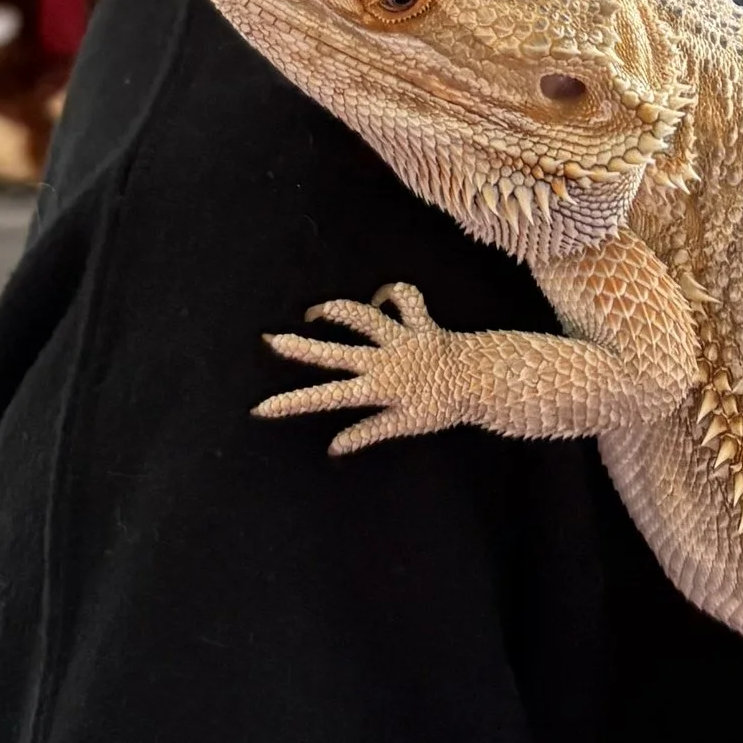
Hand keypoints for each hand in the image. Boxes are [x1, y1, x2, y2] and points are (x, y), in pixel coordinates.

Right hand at [258, 283, 459, 453]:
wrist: (480, 381)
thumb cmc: (442, 406)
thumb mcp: (403, 425)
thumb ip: (366, 433)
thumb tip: (334, 448)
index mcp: (377, 388)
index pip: (326, 397)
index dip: (292, 403)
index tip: (263, 407)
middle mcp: (384, 361)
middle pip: (334, 354)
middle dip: (301, 348)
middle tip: (271, 340)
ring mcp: (400, 339)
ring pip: (363, 317)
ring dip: (339, 310)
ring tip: (317, 312)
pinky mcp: (420, 322)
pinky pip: (405, 298)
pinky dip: (393, 293)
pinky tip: (381, 298)